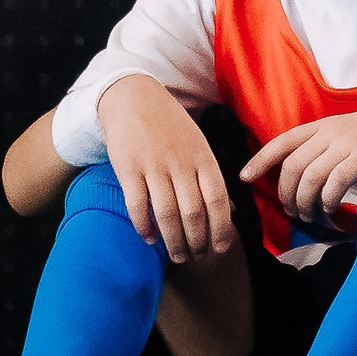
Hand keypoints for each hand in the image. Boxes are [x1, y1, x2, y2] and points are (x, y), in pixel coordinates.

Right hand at [99, 75, 236, 261]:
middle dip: (197, 243)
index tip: (220, 248)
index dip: (221, 229)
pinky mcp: (128, 168)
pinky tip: (149, 238)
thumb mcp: (199, 145)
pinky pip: (137, 205)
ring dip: (173, 242)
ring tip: (177, 256)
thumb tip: (228, 212)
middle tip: (195, 257)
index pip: (218, 201)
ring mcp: (153, 166)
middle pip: (193, 215)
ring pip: (167, 215)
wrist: (133, 97)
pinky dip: (144, 227)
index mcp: (203, 159)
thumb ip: (210, 177)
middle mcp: (181, 164)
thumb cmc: (170, 126)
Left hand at [239, 104, 356, 224]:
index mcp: (323, 126)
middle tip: (293, 213)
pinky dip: (327, 204)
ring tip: (312, 217)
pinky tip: (331, 213)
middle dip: (286, 195)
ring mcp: (346, 144)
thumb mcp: (351, 136)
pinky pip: (332, 185)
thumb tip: (306, 179)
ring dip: (305, 204)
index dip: (260, 160)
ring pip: (309, 179)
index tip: (244, 177)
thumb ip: (328, 150)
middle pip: (292, 167)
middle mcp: (330, 132)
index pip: (282, 142)